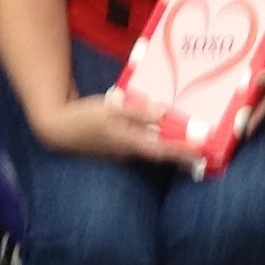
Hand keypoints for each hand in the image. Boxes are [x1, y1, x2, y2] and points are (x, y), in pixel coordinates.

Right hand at [34, 94, 204, 167]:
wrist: (58, 129)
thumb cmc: (84, 117)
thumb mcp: (110, 108)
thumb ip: (138, 111)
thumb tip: (164, 112)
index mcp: (129, 142)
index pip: (163, 151)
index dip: (184, 153)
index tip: (203, 153)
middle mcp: (129, 152)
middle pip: (161, 155)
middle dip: (183, 154)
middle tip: (206, 150)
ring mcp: (123, 153)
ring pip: (152, 151)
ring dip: (171, 148)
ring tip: (191, 141)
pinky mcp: (118, 149)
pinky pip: (142, 146)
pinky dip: (156, 142)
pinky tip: (163, 132)